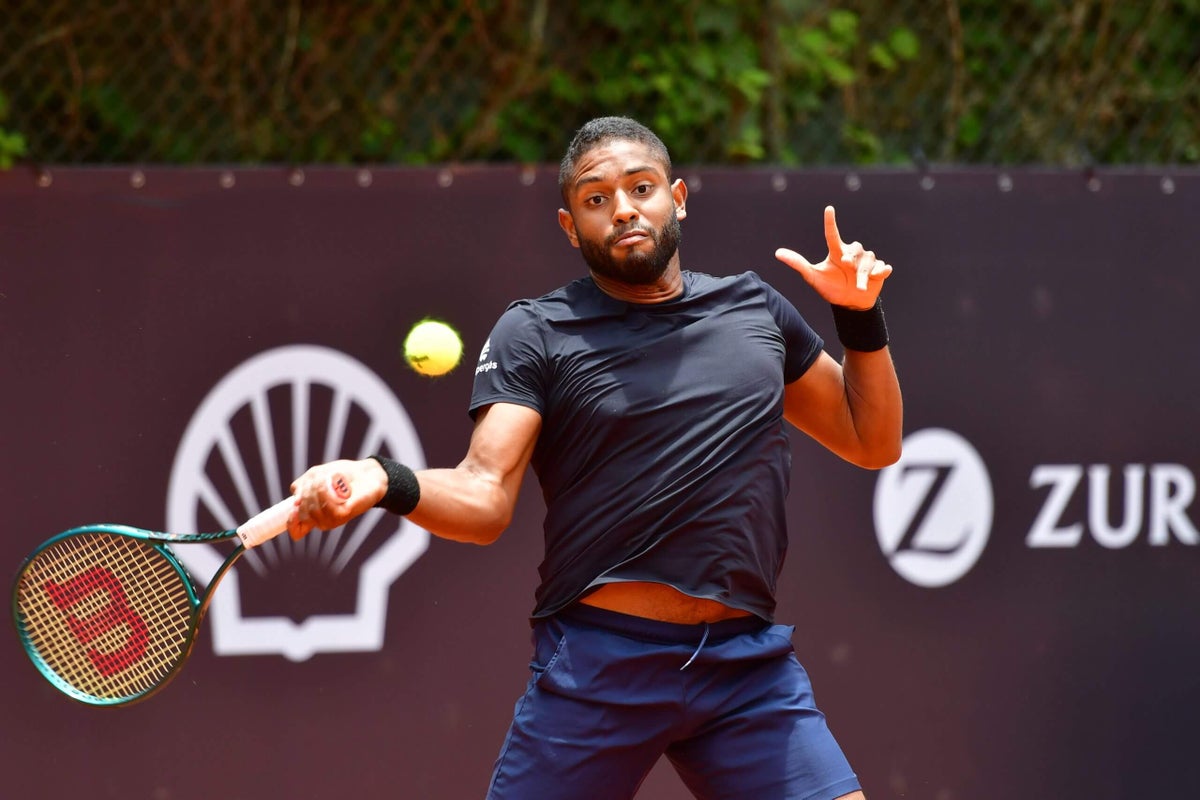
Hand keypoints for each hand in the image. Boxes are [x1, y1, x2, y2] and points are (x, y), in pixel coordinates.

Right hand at [286, 458, 387, 539]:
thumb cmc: (342, 474)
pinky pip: (327, 506)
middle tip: (319, 478)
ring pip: (313, 509)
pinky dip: (328, 492)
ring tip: (329, 479)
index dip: (291, 522)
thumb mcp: (315, 475)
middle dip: (307, 492)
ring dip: (317, 489)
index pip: (296, 529)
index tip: (295, 507)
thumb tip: (295, 502)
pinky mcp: (344, 515)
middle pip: (302, 512)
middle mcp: (321, 519)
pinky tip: (337, 485)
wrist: (367, 473)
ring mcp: (332, 519)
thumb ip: (301, 487)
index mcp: (312, 512)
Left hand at [774, 205, 891, 308]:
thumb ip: (798, 264)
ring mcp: (867, 261)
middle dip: (851, 258)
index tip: (828, 209)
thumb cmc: (831, 288)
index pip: (832, 234)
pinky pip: (882, 267)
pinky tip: (877, 276)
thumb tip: (777, 253)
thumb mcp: (813, 277)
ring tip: (859, 285)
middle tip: (846, 266)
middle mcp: (852, 253)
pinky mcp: (879, 270)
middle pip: (854, 249)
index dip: (830, 222)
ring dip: (863, 273)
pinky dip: (880, 271)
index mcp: (836, 252)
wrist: (850, 303)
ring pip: (868, 260)